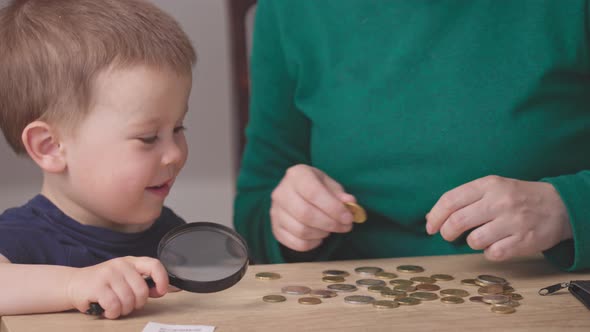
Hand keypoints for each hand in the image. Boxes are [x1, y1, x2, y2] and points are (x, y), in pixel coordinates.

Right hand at [67, 256, 168, 318]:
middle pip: (141, 290)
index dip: (162, 279)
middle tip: (128, 305)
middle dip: (137, 304)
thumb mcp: (124, 278)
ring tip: (115, 307)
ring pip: (128, 300)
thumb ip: (141, 282)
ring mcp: (108, 274)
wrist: (74, 284)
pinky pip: (114, 305)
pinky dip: (113, 313)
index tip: (161, 292)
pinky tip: (107, 310)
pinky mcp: (97, 286)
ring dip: (123, 310)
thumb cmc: (103, 284)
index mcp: (131, 262)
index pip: (154, 265)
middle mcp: (121, 265)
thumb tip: (161, 290)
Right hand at [270, 164, 355, 251]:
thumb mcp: (329, 185)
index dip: (333, 208)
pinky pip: (296, 243)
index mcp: (296, 175)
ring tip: (331, 228)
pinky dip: (312, 243)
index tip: (348, 217)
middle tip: (345, 226)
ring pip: (301, 230)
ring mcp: (275, 212)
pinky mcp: (276, 229)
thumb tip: (351, 203)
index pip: (313, 193)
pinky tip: (319, 236)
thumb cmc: (316, 188)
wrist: (296, 194)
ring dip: (322, 233)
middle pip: (306, 214)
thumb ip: (340, 194)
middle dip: (330, 223)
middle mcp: (281, 192)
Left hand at [425, 175, 571, 260]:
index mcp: (488, 185)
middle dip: (447, 232)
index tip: (430, 227)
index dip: (435, 216)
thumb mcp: (491, 188)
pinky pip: (493, 253)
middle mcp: (499, 201)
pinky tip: (496, 244)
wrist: (559, 206)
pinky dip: (489, 252)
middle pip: (457, 221)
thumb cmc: (516, 197)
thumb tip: (431, 217)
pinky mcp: (524, 240)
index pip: (450, 200)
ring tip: (481, 236)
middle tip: (448, 236)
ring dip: (472, 242)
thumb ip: (463, 199)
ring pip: (474, 240)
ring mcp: (513, 221)